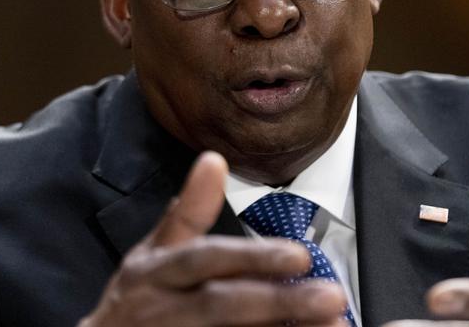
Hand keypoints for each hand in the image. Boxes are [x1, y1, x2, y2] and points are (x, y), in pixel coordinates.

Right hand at [78, 151, 348, 326]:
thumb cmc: (136, 304)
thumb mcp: (151, 255)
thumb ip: (187, 213)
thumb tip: (213, 159)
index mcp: (156, 273)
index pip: (205, 259)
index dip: (252, 258)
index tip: (300, 255)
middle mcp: (161, 310)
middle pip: (222, 305)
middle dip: (277, 301)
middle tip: (332, 297)